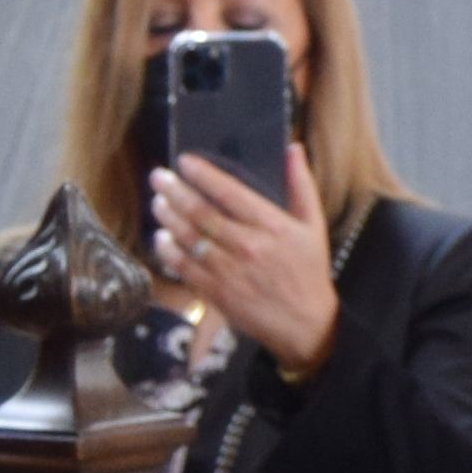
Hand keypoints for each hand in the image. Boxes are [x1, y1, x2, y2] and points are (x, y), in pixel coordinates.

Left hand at [150, 144, 340, 376]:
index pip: (232, 193)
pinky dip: (169, 252)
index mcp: (273, 227)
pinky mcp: (216, 293)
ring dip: (169, 218)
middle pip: (203, 214)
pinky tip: (160, 238)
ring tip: (157, 202)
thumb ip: (301, 185)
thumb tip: (293, 148)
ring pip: (190, 239)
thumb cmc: (309, 271)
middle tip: (158, 176)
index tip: (185, 161)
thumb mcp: (314, 226)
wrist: (305, 324)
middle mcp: (249, 246)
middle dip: (176, 192)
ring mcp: (229, 271)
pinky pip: (185, 268)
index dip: (205, 176)